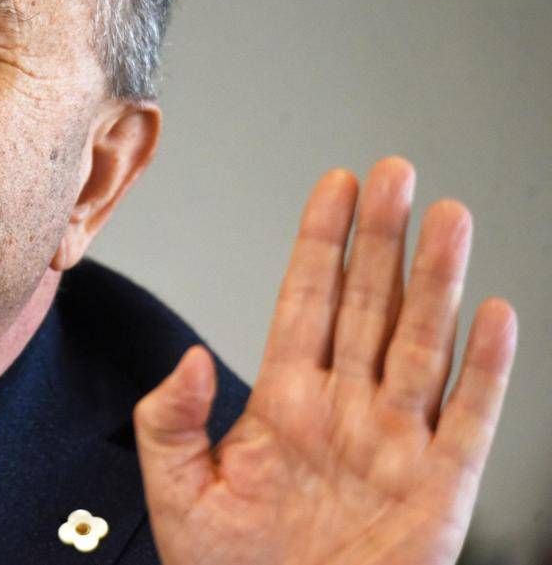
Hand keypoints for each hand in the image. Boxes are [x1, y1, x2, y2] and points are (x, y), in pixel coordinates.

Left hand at [133, 157, 516, 564]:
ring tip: (448, 219)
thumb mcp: (178, 493)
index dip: (322, 242)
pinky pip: (468, 419)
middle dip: (382, 240)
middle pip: (368, 306)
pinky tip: (495, 316)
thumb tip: (188, 358)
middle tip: (395, 174)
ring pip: (421, 345)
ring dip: (438, 283)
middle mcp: (343, 410)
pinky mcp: (439, 490)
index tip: (335, 184)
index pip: (307, 300)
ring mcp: (394, 444)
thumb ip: (171, 421)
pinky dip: (484, 370)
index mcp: (283, 403)